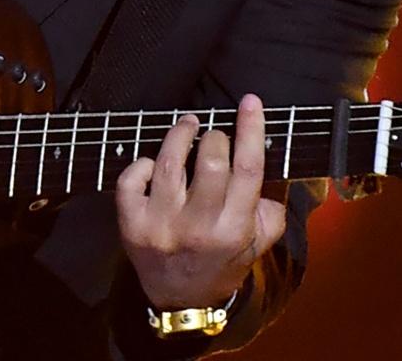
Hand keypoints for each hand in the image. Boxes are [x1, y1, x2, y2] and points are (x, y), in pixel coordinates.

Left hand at [115, 93, 286, 309]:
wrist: (183, 301)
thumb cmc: (222, 261)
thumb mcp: (258, 243)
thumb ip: (270, 208)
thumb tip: (270, 163)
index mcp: (236, 229)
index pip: (249, 169)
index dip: (251, 129)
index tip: (251, 102)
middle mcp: (200, 227)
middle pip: (211, 161)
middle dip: (215, 136)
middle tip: (214, 134)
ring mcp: (162, 226)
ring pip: (169, 164)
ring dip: (179, 135)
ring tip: (187, 125)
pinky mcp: (132, 225)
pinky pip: (131, 180)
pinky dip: (141, 163)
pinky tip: (153, 163)